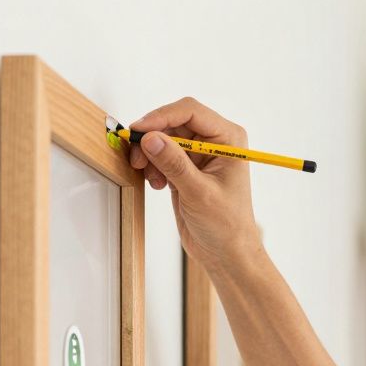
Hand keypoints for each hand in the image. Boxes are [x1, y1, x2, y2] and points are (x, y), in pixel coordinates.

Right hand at [128, 97, 262, 271]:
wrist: (226, 253)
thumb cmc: (226, 226)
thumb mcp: (199, 193)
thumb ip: (174, 164)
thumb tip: (151, 138)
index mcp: (228, 138)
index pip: (190, 112)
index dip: (162, 117)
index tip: (139, 130)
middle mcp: (215, 142)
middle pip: (173, 123)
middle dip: (152, 138)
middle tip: (136, 157)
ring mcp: (198, 155)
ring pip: (163, 139)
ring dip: (150, 155)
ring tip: (152, 178)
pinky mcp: (185, 169)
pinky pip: (160, 155)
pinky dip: (152, 166)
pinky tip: (157, 184)